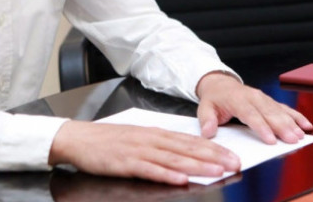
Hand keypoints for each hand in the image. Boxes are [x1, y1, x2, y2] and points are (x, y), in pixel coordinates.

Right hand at [49, 119, 240, 184]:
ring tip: (216, 171)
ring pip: (173, 159)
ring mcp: (139, 151)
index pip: (190, 141)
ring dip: (196, 165)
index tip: (232, 154)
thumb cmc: (107, 141)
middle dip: (213, 156)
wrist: (78, 138)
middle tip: (234, 163)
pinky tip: (181, 179)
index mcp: (155, 134)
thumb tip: (185, 154)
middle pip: (187, 149)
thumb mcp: (138, 138)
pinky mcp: (126, 163)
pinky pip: (150, 169)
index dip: (213, 148)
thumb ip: (160, 146)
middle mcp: (150, 139)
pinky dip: (166, 174)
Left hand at [196, 72, 312, 144]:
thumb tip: (208, 132)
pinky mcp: (269, 101)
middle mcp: (253, 97)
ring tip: (301, 136)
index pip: (250, 114)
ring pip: (279, 110)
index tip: (271, 140)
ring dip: (291, 123)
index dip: (262, 127)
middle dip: (282, 127)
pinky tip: (306, 125)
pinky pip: (284, 108)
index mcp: (237, 99)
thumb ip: (207, 120)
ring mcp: (262, 98)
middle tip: (293, 140)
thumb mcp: (204, 108)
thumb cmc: (214, 99)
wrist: (220, 83)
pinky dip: (296, 116)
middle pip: (269, 113)